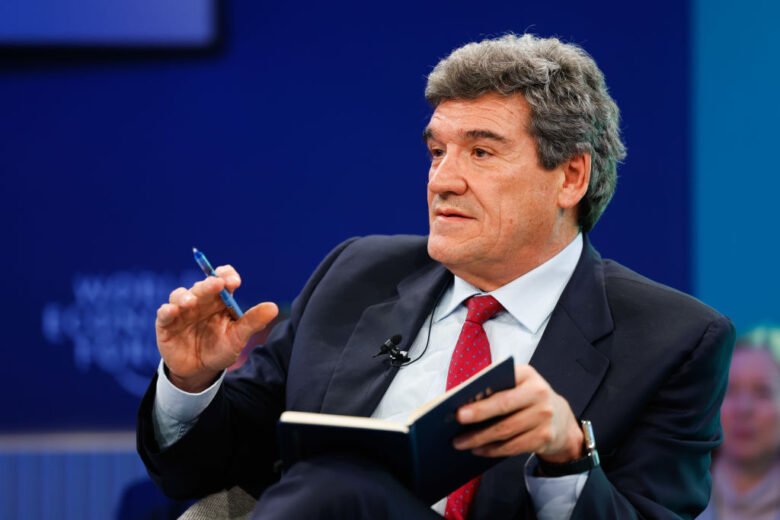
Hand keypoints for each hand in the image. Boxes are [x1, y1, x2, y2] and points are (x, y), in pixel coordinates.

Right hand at [155, 265, 278, 392]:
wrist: (200, 371)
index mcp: (219, 300)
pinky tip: (173, 311)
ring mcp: (182, 311)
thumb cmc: (221, 349)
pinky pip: (164, 313)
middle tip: (217, 284)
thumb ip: (253, 322)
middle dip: (209, 284)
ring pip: (180, 295)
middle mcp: (201, 301)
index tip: (234, 281)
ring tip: (191, 302)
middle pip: (203, 286)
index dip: (227, 275)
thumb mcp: (238, 337)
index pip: (223, 278)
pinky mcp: (166, 324)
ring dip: (185, 296)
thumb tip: (273, 307)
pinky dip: (167, 310)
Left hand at [453, 365, 582, 462]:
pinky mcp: (544, 437)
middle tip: (456, 427)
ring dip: (480, 439)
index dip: (480, 401)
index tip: (459, 411)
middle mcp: (539, 393)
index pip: (500, 386)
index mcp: (527, 374)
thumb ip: (494, 386)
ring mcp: (544, 416)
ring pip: (506, 431)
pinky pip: (513, 446)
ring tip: (460, 443)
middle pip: (503, 408)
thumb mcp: (515, 383)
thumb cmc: (525, 396)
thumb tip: (462, 401)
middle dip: (477, 419)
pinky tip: (478, 450)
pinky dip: (492, 450)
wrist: (559, 416)